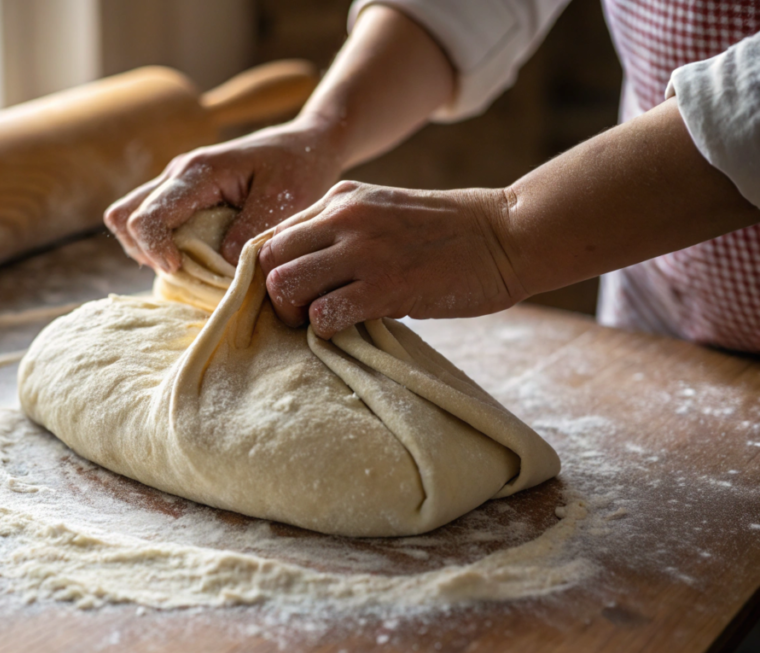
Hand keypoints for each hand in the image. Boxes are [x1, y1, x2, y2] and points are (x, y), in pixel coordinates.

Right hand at [103, 118, 344, 272]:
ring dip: (150, 250)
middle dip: (145, 251)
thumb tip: (218, 264)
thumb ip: (249, 232)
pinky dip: (162, 246)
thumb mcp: (285, 201)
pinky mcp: (183, 197)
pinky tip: (196, 259)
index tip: (180, 270)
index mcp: (198, 172)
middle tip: (184, 271)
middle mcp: (177, 175)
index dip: (155, 249)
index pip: (148, 215)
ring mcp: (176, 184)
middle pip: (123, 217)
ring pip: (130, 222)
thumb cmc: (299, 167)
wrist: (306, 143)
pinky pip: (152, 224)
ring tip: (190, 267)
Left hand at [258, 181, 528, 338]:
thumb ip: (343, 232)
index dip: (274, 270)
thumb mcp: (385, 212)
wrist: (508, 234)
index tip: (295, 292)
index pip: (274, 234)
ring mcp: (363, 251)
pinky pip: (322, 315)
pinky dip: (325, 331)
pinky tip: (347, 330)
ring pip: (283, 285)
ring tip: (320, 322)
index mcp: (342, 198)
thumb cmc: (449, 232)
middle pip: (267, 260)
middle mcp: (344, 217)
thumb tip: (307, 272)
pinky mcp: (385, 287)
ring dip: (293, 314)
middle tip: (300, 312)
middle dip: (274, 293)